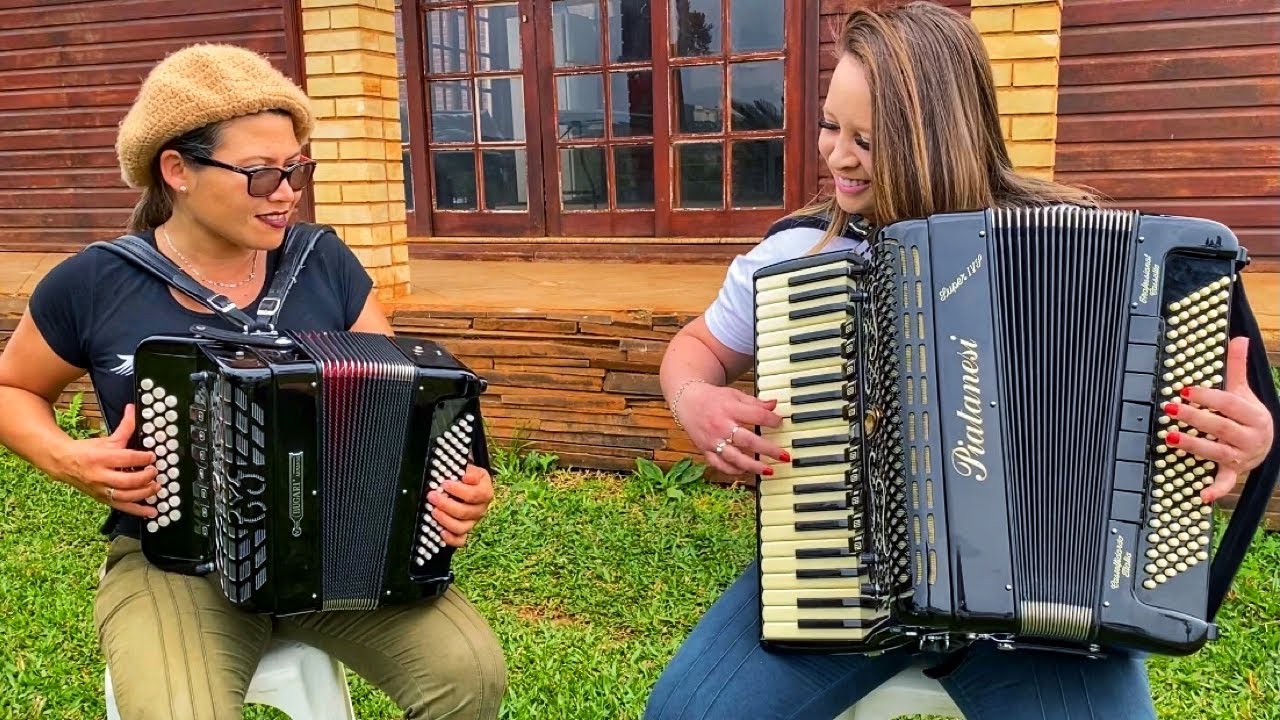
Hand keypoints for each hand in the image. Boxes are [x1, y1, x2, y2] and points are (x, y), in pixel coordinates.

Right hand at [51, 403, 159, 517]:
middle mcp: (99, 476)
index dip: (142, 458)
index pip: (125, 458)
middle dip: (144, 478)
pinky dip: (138, 511)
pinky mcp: (103, 500)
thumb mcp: (106, 439)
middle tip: (155, 472)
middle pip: (126, 481)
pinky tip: (152, 512)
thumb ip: (124, 428)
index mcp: (99, 458)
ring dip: (144, 494)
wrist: (64, 464)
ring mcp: (101, 490)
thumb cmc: (87, 451)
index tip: (153, 456)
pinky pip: (122, 508)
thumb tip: (133, 409)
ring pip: (124, 497)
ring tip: (157, 488)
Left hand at [427, 464, 494, 546]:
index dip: (458, 490)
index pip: (475, 495)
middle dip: (446, 504)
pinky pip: (460, 540)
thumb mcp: (468, 468)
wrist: (465, 482)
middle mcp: (481, 508)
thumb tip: (464, 476)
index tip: (445, 483)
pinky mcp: (465, 530)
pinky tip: (441, 531)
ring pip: (462, 527)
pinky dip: (451, 538)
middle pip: (466, 512)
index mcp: (485, 491)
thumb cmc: (464, 475)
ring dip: (445, 520)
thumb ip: (466, 470)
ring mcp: (473, 521)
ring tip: (433, 511)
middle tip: (432, 496)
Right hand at [675, 381, 787, 477]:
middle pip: (748, 440)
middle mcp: (721, 425)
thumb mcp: (735, 395)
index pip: (756, 415)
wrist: (687, 402)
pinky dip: (732, 470)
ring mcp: (713, 440)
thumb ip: (755, 402)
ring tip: (768, 471)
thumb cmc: (714, 398)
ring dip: (753, 465)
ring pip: (734, 457)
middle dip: (768, 449)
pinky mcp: (705, 450)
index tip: (780, 423)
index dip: (772, 420)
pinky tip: (745, 471)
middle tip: (784, 456)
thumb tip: (774, 405)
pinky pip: (719, 464)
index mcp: (730, 408)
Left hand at [1163, 337, 1274, 503]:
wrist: (1266, 444)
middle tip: (1170, 410)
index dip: (1206, 397)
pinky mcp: (1233, 472)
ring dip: (1194, 446)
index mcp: (1254, 415)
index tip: (1185, 390)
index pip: (1228, 404)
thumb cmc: (1247, 415)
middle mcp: (1250, 437)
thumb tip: (1239, 337)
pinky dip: (1215, 490)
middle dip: (1194, 418)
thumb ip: (1237, 366)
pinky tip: (1201, 494)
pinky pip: (1225, 482)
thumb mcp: (1244, 391)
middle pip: (1220, 428)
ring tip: (1171, 438)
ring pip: (1217, 452)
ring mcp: (1242, 457)